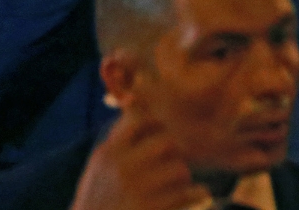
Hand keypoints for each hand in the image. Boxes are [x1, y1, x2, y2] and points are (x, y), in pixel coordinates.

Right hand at [70, 109, 209, 209]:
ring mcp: (138, 190)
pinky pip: (191, 193)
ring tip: (177, 188)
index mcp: (109, 154)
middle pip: (166, 144)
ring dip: (183, 179)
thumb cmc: (101, 199)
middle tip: (170, 167)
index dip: (156, 126)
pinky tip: (195, 197)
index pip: (140, 120)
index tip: (160, 137)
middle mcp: (122, 168)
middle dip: (173, 155)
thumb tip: (135, 98)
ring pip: (180, 170)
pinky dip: (197, 195)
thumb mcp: (101, 167)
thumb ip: (119, 136)